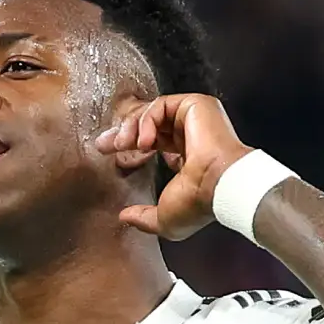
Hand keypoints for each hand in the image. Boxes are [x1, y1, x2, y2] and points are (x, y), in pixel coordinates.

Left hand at [95, 94, 252, 239]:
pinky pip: (161, 105)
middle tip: (104, 144)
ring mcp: (195, 119)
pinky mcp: (196, 106)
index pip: (156, 142)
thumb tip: (125, 217)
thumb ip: (144, 218)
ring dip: (132, 127)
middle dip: (123, 132)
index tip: (109, 152)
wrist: (219, 185)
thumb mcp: (165, 218)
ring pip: (153, 113)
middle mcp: (192, 136)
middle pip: (150, 125)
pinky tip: (145, 141)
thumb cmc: (199, 203)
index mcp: (188, 158)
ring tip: (121, 144)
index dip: (130, 145)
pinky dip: (147, 120)